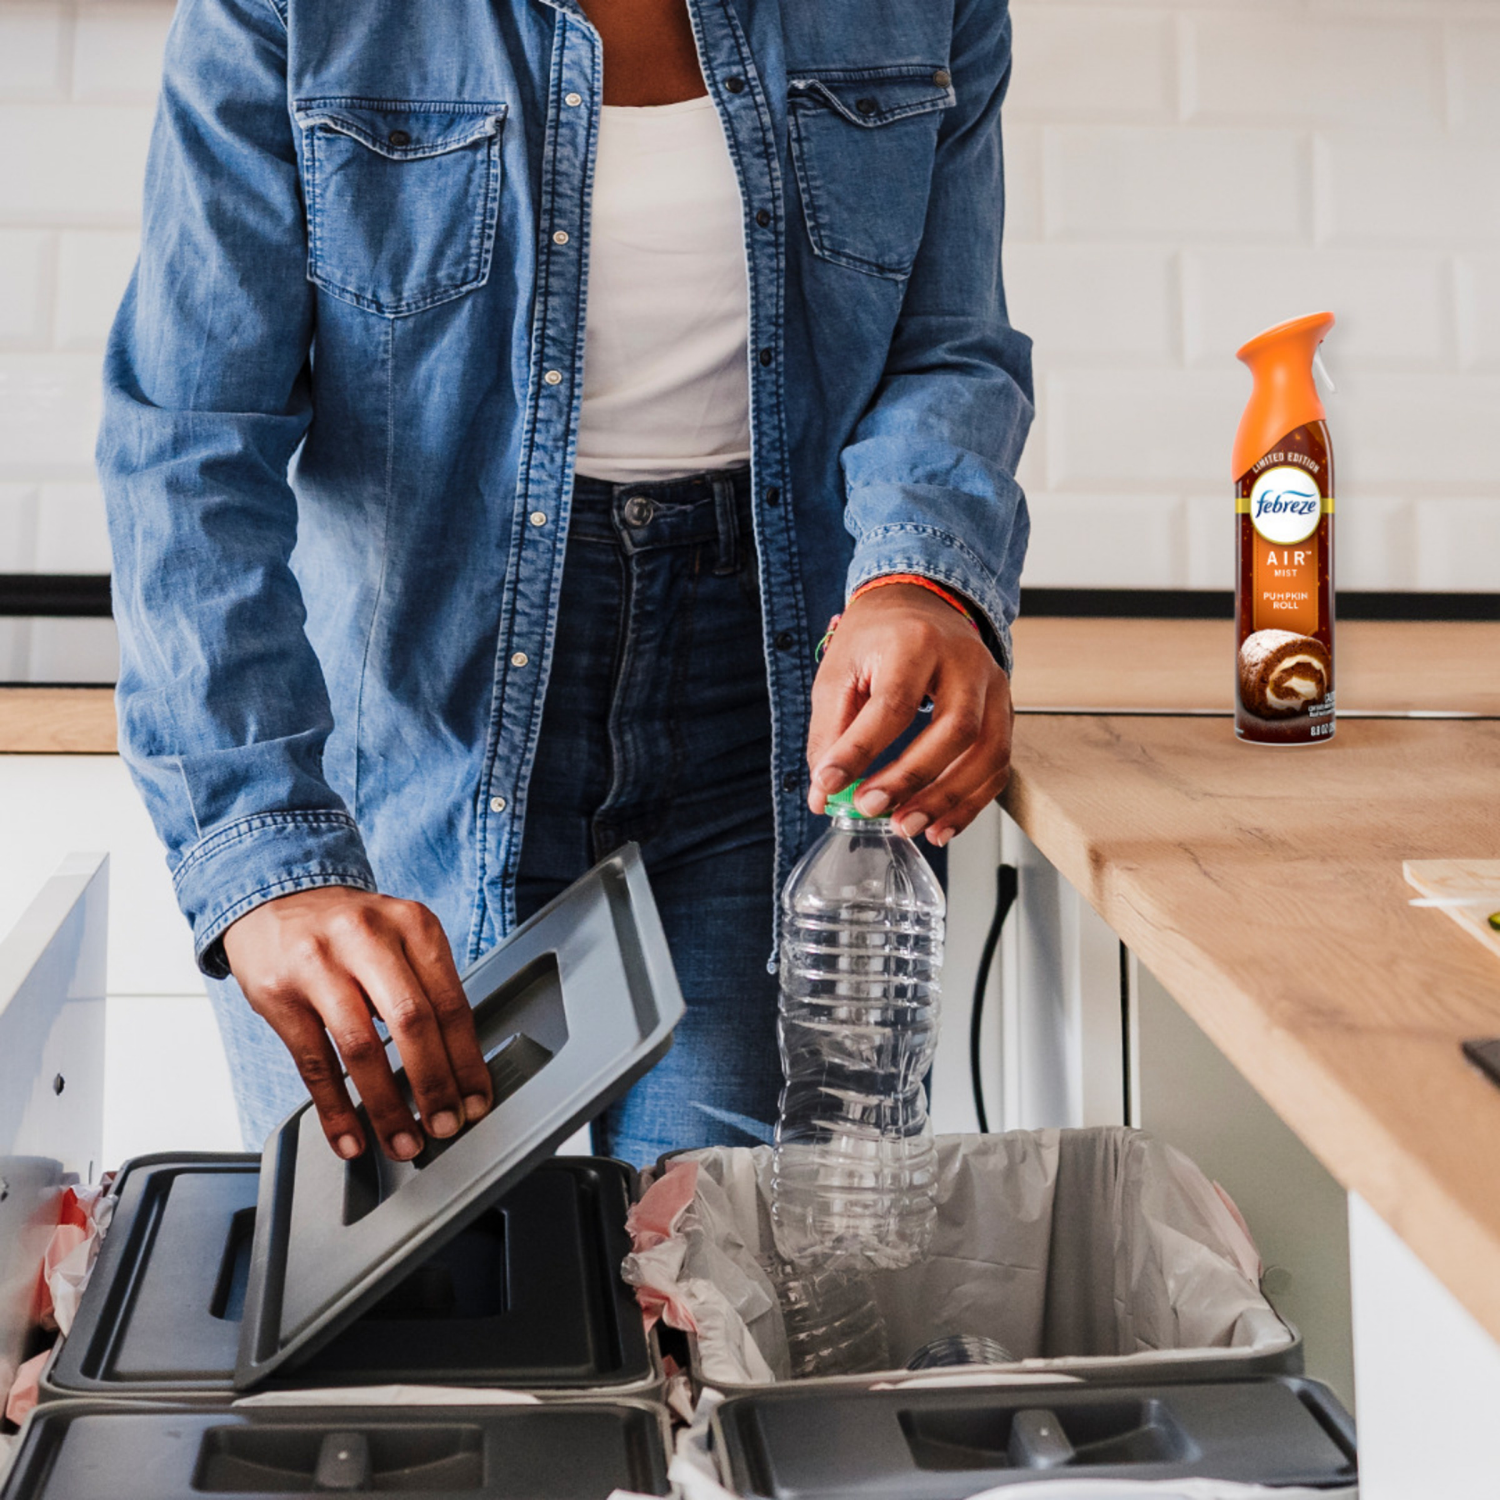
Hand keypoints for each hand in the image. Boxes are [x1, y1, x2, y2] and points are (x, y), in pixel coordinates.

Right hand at [222, 887, 492, 1160]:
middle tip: (445, 1127)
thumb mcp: (398, 936)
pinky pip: (314, 1063)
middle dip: (434, 1084)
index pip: (450, 1002)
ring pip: (361, 1048)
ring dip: (386, 1106)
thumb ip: (426, 986)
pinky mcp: (279, 994)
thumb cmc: (350, 929)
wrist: (274, 897)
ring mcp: (319, 964)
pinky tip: (350, 1137)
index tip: (476, 1100)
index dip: (467, 1059)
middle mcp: (368, 938)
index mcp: (412, 925)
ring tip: (403, 1141)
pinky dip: (336, 1109)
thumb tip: (457, 1066)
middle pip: (412, 1022)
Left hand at [806, 583, 1012, 845]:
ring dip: (948, 800)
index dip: (860, 750)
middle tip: (872, 808)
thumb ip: (830, 732)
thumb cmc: (878, 637)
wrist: (921, 603)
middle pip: (956, 729)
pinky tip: (939, 825)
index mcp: (916, 642)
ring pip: (988, 753)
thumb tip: (824, 791)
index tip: (830, 784)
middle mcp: (965, 661)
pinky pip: (998, 765)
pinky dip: (971, 803)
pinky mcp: (1004, 709)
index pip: (893, 703)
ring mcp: (993, 685)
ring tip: (907, 826)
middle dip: (913, 779)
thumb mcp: (840, 671)